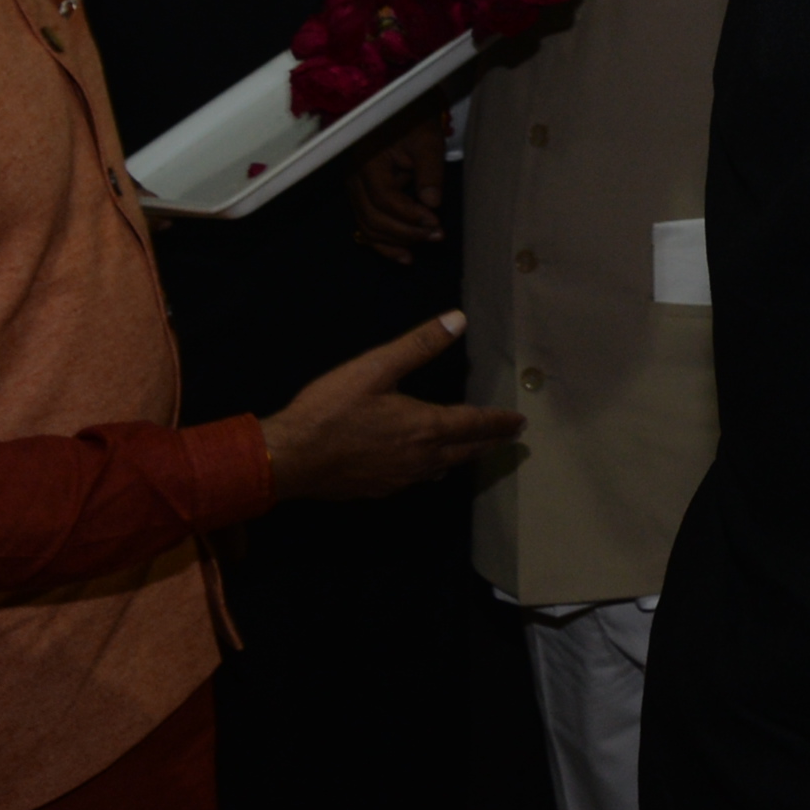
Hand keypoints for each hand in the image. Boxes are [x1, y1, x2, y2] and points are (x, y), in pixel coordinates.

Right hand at [257, 313, 522, 502]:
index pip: (474, 424)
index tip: (520, 422)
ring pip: (442, 468)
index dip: (499, 422)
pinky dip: (433, 469)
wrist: (289, 458)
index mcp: (425, 427)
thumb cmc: (332, 409)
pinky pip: (417, 479)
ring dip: (463, 458)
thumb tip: (458, 319)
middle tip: (508, 438)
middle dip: (489, 442)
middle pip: (465, 451)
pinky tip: (427, 468)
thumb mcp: (375, 367)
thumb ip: (418, 345)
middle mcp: (420, 459)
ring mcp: (399, 479)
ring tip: (474, 450)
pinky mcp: (378, 490)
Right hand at [345, 103, 449, 263]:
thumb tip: (432, 204)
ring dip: (396, 241)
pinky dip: (383, 242)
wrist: (395, 105)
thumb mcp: (427, 139)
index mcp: (368, 163)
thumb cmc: (412, 118)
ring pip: (368, 226)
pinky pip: (367, 224)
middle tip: (437, 236)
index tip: (436, 222)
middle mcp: (354, 179)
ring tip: (425, 245)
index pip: (385, 199)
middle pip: (374, 217)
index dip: (409, 215)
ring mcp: (354, 189)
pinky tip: (404, 255)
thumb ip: (430, 171)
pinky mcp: (361, 195)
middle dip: (406, 232)